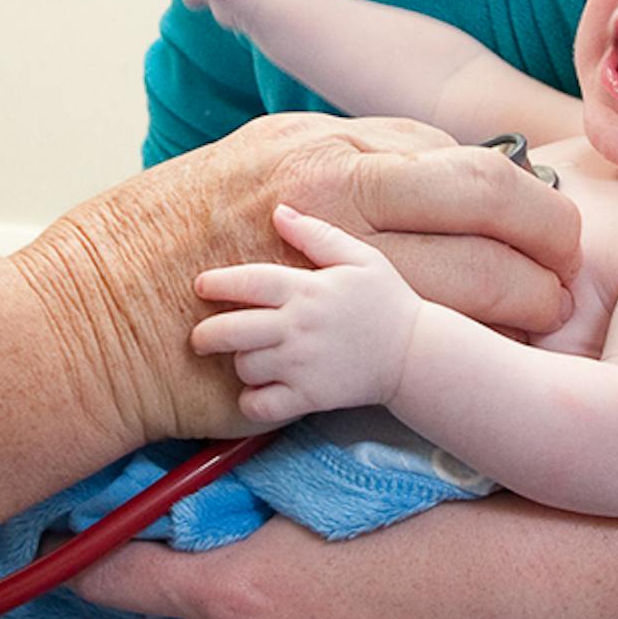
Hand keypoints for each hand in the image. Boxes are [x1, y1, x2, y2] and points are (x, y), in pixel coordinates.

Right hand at [18, 117, 581, 444]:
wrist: (78, 324)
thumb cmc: (153, 245)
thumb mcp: (246, 166)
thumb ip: (333, 168)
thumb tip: (410, 176)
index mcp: (319, 144)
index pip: (454, 150)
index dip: (511, 191)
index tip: (531, 222)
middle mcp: (332, 189)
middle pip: (491, 194)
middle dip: (549, 234)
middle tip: (570, 270)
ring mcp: (328, 267)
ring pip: (476, 278)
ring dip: (527, 303)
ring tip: (550, 326)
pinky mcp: (319, 341)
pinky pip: (424, 347)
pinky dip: (469, 357)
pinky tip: (487, 373)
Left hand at [192, 203, 423, 422]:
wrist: (417, 355)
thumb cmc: (386, 302)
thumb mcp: (359, 257)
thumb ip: (316, 234)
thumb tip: (279, 211)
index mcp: (307, 289)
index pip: (248, 282)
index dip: (218, 283)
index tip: (200, 286)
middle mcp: (299, 327)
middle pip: (231, 331)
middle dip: (206, 335)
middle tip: (201, 338)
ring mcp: (303, 365)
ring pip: (245, 368)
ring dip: (239, 365)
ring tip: (249, 359)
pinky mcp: (310, 397)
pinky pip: (262, 406)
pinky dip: (252, 403)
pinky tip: (258, 393)